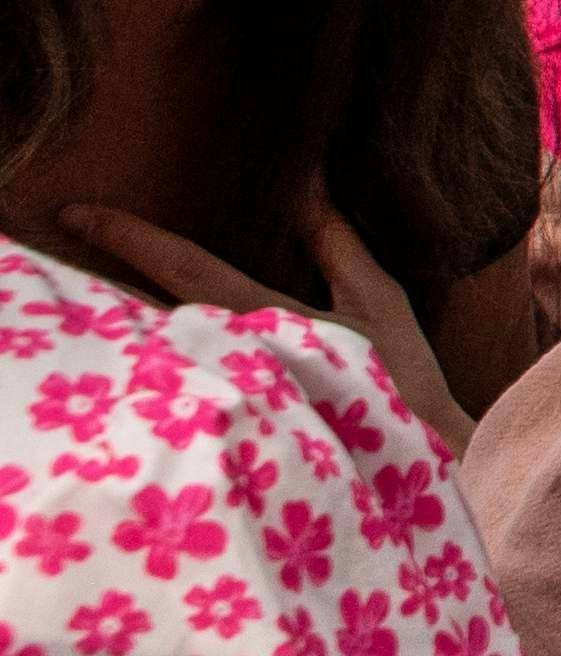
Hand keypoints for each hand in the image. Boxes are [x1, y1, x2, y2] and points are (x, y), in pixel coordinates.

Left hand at [59, 204, 474, 452]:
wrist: (421, 470)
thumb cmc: (403, 382)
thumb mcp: (378, 302)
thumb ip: (337, 244)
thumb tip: (307, 185)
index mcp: (266, 320)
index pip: (183, 265)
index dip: (128, 235)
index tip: (75, 210)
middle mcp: (231, 361)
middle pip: (142, 316)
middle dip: (92, 289)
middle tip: (45, 261)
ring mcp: (222, 403)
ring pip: (147, 358)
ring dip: (107, 332)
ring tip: (69, 309)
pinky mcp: (226, 435)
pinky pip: (167, 397)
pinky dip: (137, 374)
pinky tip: (115, 367)